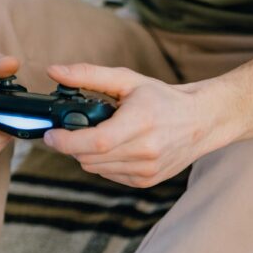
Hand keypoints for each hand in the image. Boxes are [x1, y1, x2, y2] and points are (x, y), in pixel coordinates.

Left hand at [43, 64, 211, 187]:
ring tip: (101, 136)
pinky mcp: (147, 181)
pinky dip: (105, 163)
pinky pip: (110, 175)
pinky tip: (116, 148)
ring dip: (88, 155)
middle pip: (90, 158)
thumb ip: (89, 75)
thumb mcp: (128, 80)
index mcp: (141, 123)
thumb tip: (53, 71)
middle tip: (74, 130)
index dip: (67, 141)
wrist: (201, 122)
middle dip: (73, 146)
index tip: (51, 135)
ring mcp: (147, 170)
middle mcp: (146, 151)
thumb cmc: (164, 99)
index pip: (96, 142)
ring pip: (96, 169)